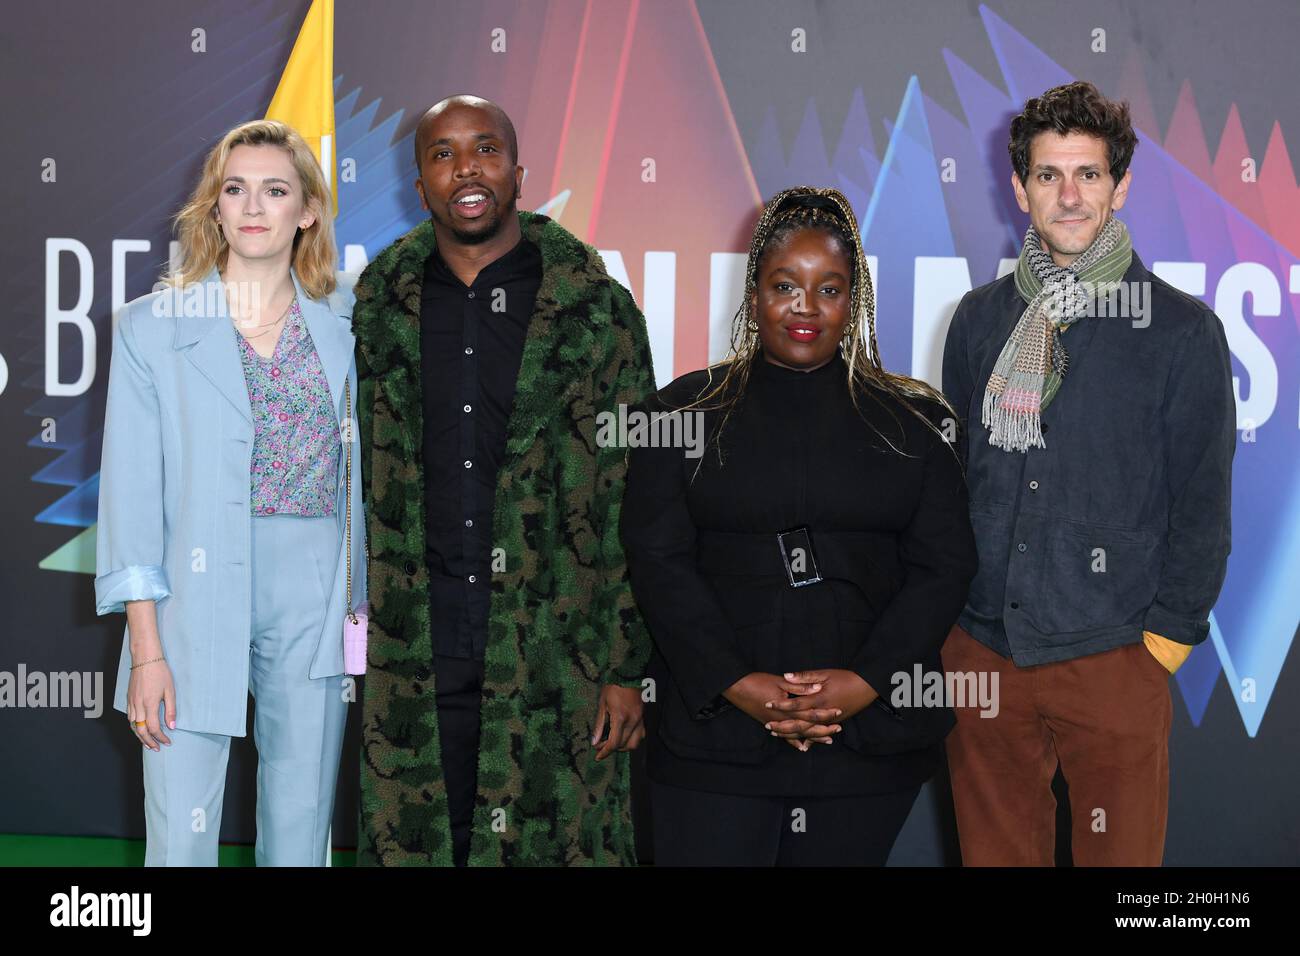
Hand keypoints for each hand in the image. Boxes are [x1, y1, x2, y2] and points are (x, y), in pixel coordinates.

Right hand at [126, 659, 175, 750]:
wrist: (145, 659)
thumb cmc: (160, 672)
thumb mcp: (170, 691)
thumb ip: (171, 710)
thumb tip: (172, 726)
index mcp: (149, 704)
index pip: (154, 728)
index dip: (160, 738)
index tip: (167, 742)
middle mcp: (138, 706)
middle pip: (141, 731)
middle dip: (149, 742)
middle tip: (156, 748)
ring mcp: (131, 703)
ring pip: (132, 726)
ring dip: (140, 736)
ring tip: (148, 743)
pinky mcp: (128, 699)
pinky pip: (129, 718)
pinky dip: (134, 727)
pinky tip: (139, 729)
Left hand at [593, 684, 644, 759]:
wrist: (629, 676)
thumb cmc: (613, 688)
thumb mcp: (602, 704)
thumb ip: (599, 725)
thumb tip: (594, 742)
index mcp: (620, 718)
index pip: (614, 743)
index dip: (605, 752)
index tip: (597, 756)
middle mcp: (632, 722)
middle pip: (623, 745)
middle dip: (611, 749)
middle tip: (600, 746)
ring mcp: (640, 721)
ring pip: (634, 744)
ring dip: (622, 747)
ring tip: (612, 742)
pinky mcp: (643, 719)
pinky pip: (640, 736)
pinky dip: (631, 740)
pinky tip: (623, 736)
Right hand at [724, 672, 842, 751]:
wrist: (736, 687)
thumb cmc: (757, 682)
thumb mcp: (780, 681)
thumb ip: (800, 686)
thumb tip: (817, 688)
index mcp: (787, 708)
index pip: (810, 713)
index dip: (825, 713)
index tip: (838, 712)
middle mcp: (782, 720)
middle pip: (806, 727)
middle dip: (823, 729)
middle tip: (838, 730)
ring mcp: (775, 724)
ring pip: (797, 734)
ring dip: (812, 737)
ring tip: (827, 740)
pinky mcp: (769, 724)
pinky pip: (784, 736)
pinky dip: (794, 741)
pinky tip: (803, 746)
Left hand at [764, 669, 878, 749]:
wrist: (866, 687)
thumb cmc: (845, 678)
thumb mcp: (824, 674)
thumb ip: (805, 677)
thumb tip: (786, 676)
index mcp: (818, 699)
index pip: (795, 704)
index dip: (780, 704)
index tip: (767, 703)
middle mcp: (822, 713)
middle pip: (799, 723)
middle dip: (782, 725)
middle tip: (767, 725)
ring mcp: (828, 721)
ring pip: (807, 731)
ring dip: (792, 733)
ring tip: (777, 733)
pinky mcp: (834, 723)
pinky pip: (820, 734)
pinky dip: (811, 740)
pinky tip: (802, 745)